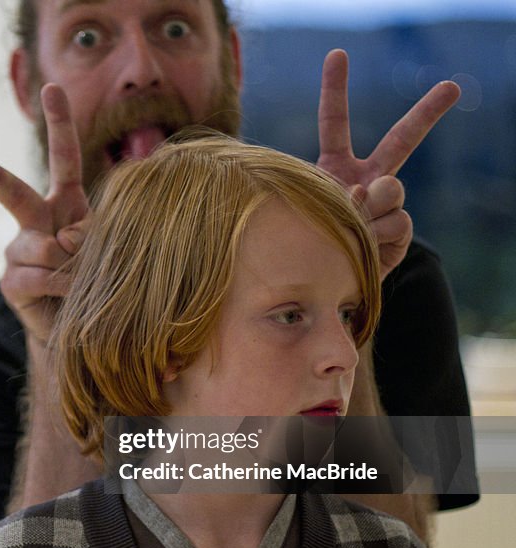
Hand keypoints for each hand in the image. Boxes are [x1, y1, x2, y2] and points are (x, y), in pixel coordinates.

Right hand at [0, 84, 87, 342]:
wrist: (78, 327)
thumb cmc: (97, 279)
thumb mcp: (107, 249)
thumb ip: (91, 235)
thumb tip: (61, 240)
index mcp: (64, 203)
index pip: (63, 156)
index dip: (59, 122)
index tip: (52, 87)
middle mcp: (36, 221)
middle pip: (13, 193)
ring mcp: (19, 251)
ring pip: (43, 246)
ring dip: (71, 264)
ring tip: (82, 279)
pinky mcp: (11, 282)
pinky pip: (40, 275)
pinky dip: (62, 285)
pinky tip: (67, 295)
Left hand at [316, 49, 459, 277]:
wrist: (318, 291)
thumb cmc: (297, 247)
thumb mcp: (302, 214)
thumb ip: (334, 195)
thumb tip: (370, 192)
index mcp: (334, 168)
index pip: (334, 124)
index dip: (335, 90)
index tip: (337, 55)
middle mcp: (366, 180)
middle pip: (401, 140)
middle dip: (427, 113)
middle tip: (452, 86)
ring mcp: (386, 206)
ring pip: (393, 190)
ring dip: (370, 210)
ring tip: (350, 228)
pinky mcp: (399, 234)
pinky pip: (398, 222)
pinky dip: (378, 235)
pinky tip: (365, 247)